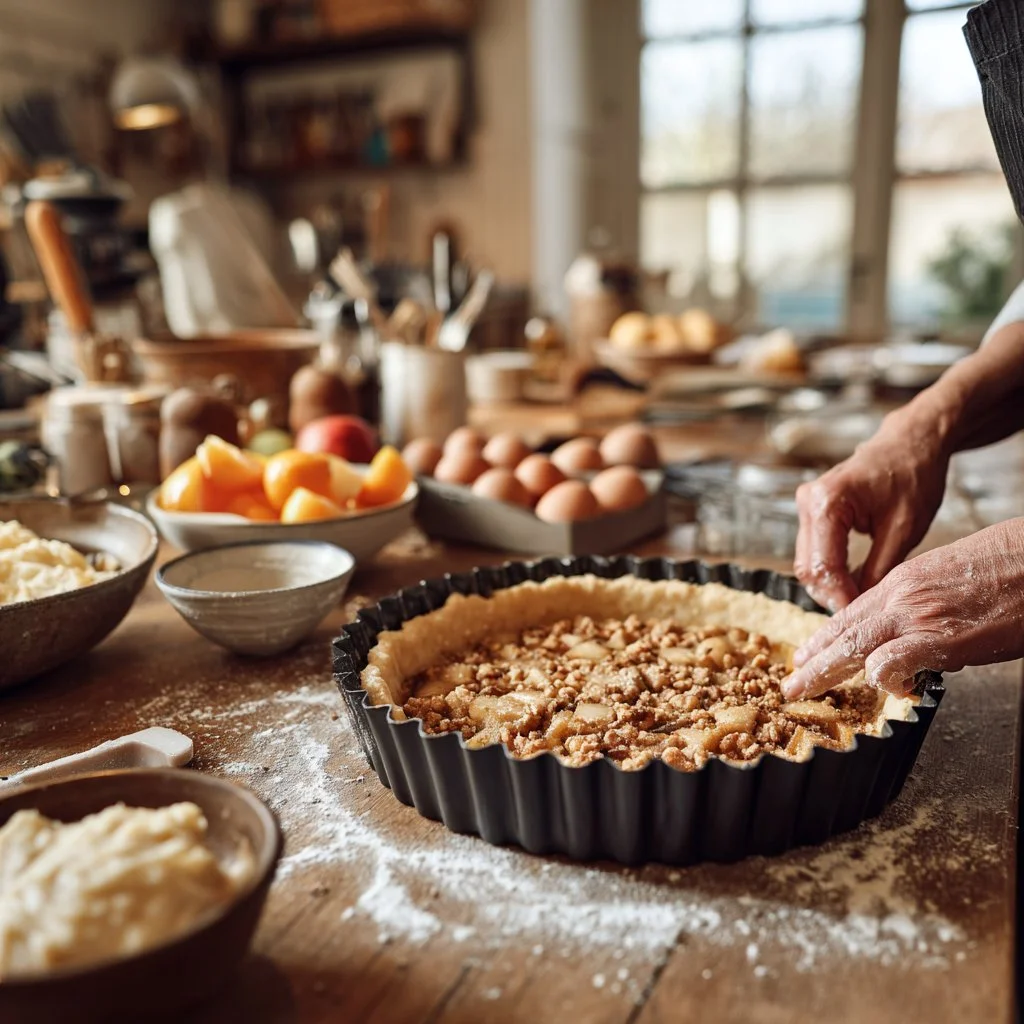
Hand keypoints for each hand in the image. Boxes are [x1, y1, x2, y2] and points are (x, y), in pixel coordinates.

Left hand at [782, 518, 1023, 699]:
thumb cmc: (1006, 564)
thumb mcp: (949, 578)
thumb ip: (924, 606)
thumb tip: (916, 639)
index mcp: (903, 580)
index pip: (852, 612)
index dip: (827, 637)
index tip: (809, 653)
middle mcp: (901, 596)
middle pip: (844, 631)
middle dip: (815, 660)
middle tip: (793, 682)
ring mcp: (917, 616)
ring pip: (854, 645)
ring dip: (827, 671)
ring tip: (806, 691)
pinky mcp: (940, 638)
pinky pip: (893, 661)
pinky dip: (883, 677)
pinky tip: (885, 689)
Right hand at [793, 408, 949, 611]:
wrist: (911, 442)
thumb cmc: (913, 475)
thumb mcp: (904, 529)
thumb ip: (879, 570)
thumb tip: (863, 606)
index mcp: (827, 502)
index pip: (824, 566)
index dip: (840, 597)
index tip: (859, 618)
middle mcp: (808, 502)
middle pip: (808, 567)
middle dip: (832, 595)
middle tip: (861, 615)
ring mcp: (807, 505)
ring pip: (807, 562)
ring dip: (830, 586)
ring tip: (859, 601)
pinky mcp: (813, 511)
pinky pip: (814, 551)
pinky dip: (830, 571)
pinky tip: (852, 583)